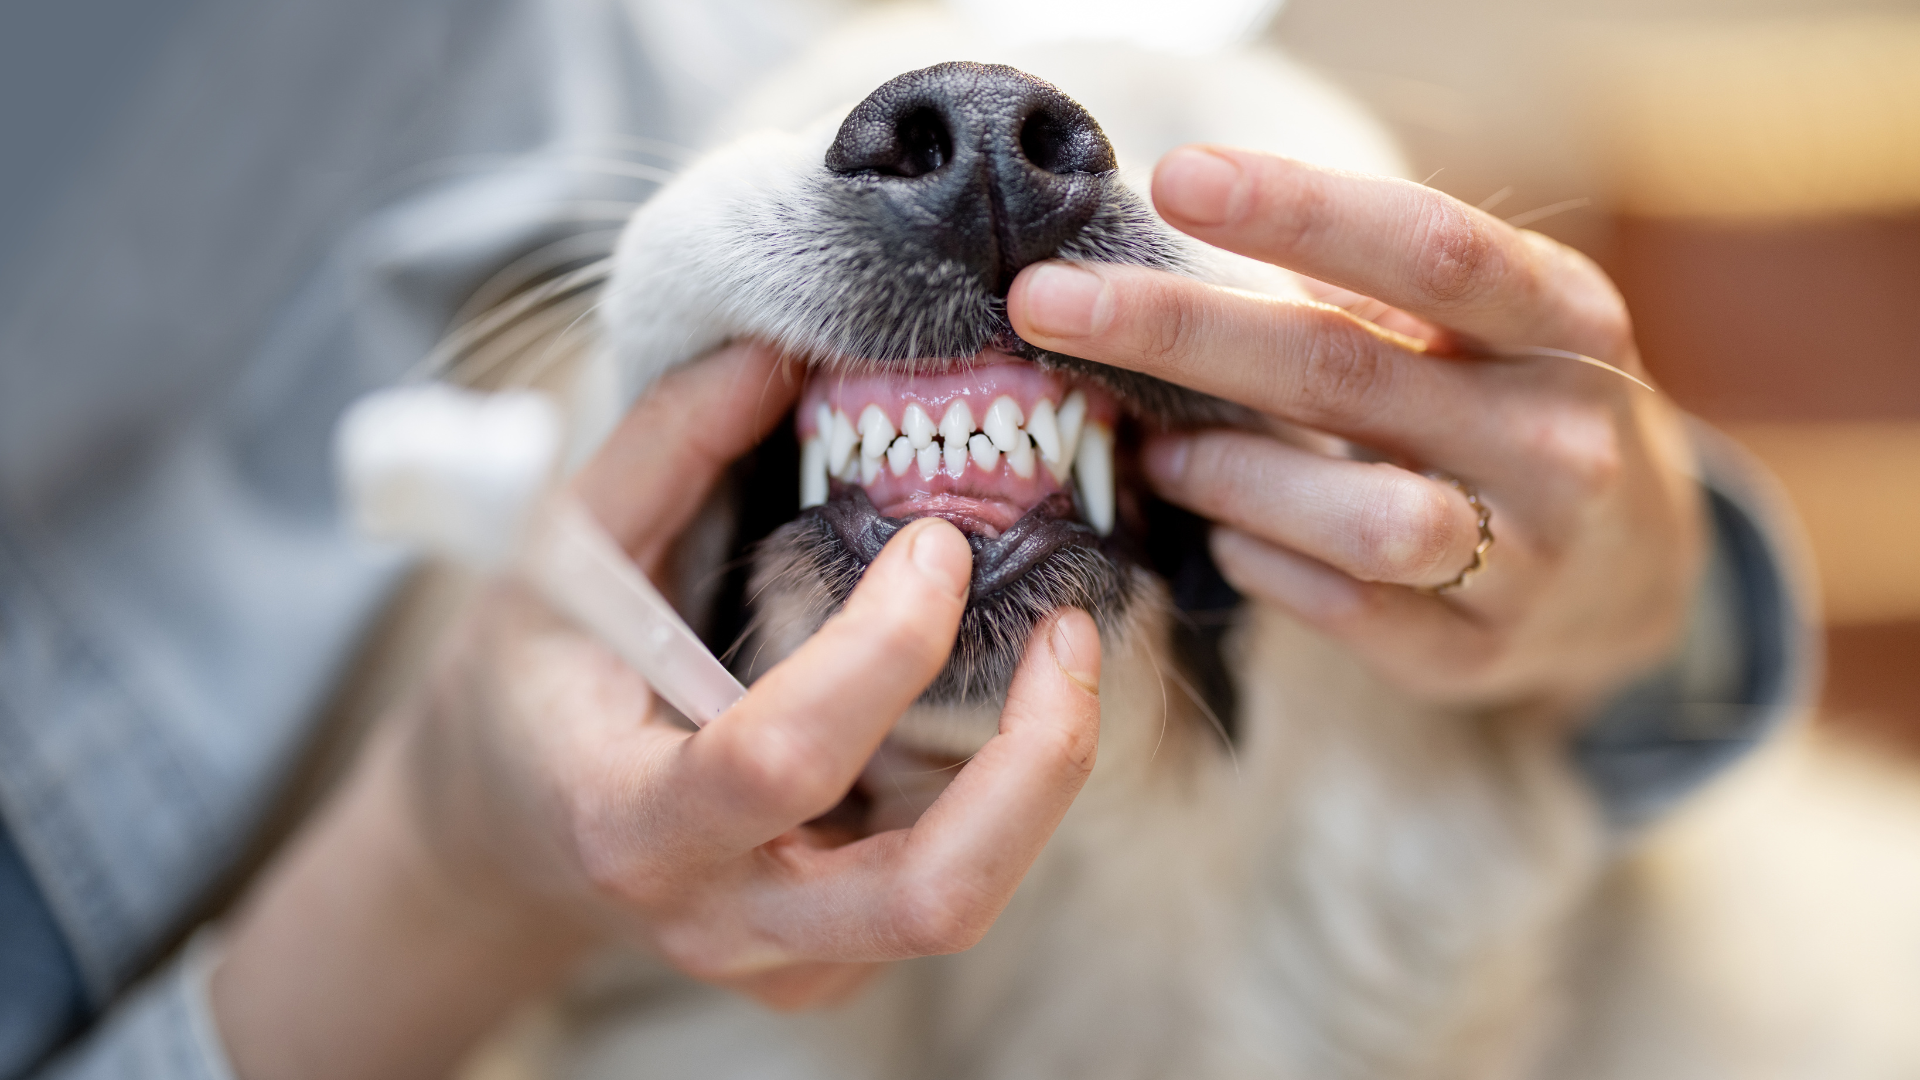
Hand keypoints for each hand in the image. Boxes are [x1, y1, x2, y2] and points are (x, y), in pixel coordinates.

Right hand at [213, 344, 1101, 1079]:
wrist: (507, 834)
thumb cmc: (532, 684)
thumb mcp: (562, 556)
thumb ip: (665, 449)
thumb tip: (777, 350)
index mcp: (629, 820)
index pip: (779, 760)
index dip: (882, 649)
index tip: (935, 542)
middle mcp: (719, 916)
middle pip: (929, 896)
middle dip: (1036, 762)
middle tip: (1072, 631)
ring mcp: (787, 961)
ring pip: (963, 904)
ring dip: (1042, 779)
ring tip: (1065, 653)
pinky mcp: (835, 965)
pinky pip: (948, 891)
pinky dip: (1001, 796)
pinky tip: (995, 705)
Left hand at [1008, 147, 1703, 711]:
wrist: (1639, 572)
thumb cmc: (1516, 409)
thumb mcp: (1488, 328)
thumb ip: (1373, 290)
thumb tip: (1192, 239)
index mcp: (1566, 321)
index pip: (1429, 250)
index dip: (1300, 210)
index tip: (1174, 178)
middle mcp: (1560, 436)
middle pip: (1346, 373)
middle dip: (1178, 333)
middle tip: (1048, 305)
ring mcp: (1529, 559)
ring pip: (1357, 517)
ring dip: (1226, 475)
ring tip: (1156, 451)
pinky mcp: (1476, 654)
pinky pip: (1345, 610)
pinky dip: (1261, 565)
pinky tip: (1224, 536)